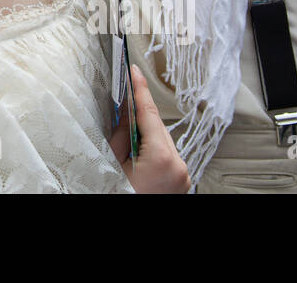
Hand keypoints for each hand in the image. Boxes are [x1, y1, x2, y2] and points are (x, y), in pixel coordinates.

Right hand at [109, 64, 189, 192]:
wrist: (136, 225)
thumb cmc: (119, 195)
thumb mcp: (113, 164)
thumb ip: (121, 135)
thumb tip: (125, 112)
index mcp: (162, 159)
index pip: (149, 114)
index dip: (139, 90)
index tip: (134, 71)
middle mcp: (179, 167)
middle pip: (158, 127)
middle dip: (140, 116)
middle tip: (123, 99)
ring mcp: (183, 177)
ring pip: (163, 141)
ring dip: (146, 135)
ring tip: (125, 139)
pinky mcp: (181, 183)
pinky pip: (167, 156)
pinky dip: (152, 149)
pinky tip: (137, 152)